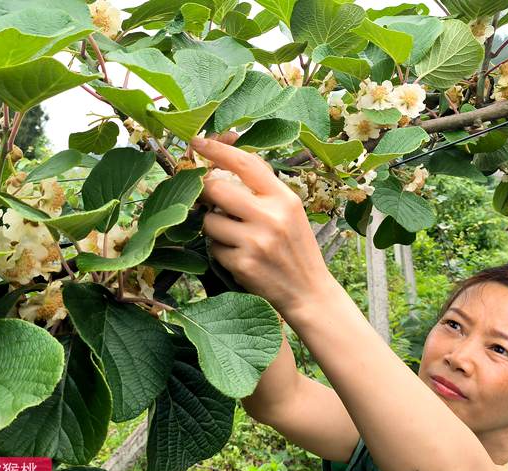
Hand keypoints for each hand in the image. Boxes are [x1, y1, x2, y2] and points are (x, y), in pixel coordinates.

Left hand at [191, 135, 334, 316]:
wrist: (309, 293)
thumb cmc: (296, 248)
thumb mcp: (290, 210)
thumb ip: (264, 185)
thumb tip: (230, 152)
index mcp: (284, 198)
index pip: (246, 163)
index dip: (218, 149)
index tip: (198, 140)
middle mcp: (271, 217)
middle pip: (216, 189)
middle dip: (205, 192)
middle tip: (208, 198)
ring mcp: (256, 241)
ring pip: (208, 221)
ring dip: (213, 227)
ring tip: (234, 236)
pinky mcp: (242, 264)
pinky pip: (213, 248)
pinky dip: (220, 251)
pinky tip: (239, 256)